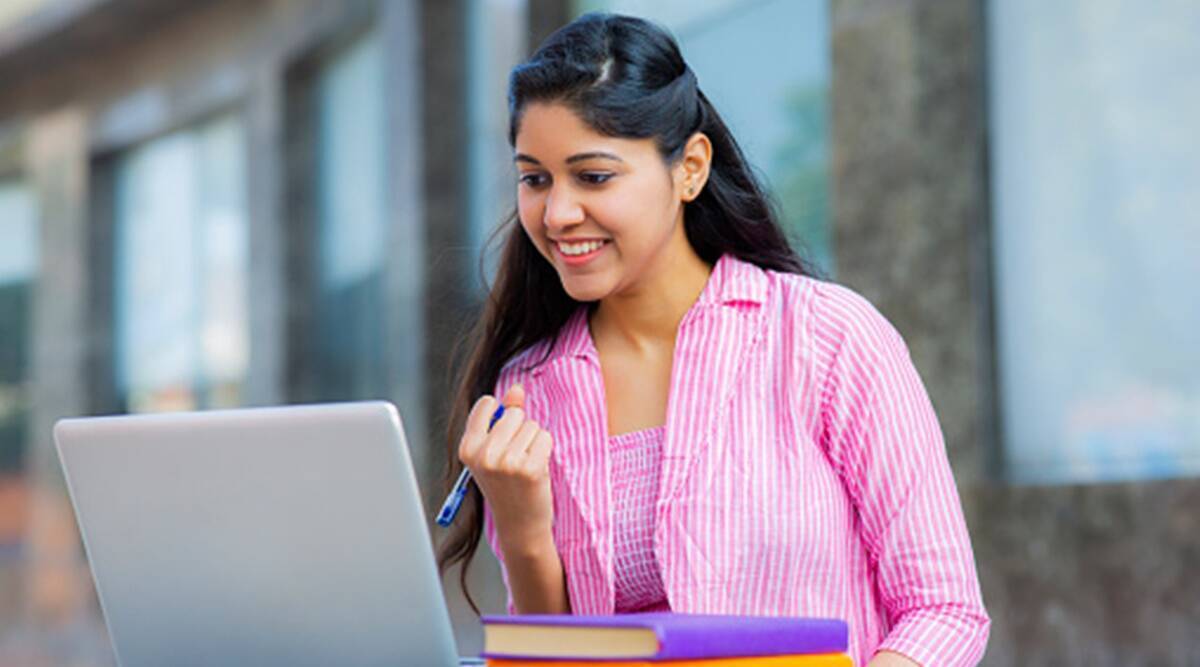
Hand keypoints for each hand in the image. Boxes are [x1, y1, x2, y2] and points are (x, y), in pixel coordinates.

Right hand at [457, 384, 554, 553]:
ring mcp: (507, 462)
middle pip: (513, 414)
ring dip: (533, 442)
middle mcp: (484, 454)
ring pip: (531, 425)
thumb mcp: (495, 451)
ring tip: (525, 465)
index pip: (486, 404)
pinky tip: (537, 470)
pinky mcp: (530, 468)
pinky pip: (544, 437)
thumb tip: (517, 389)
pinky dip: (545, 450)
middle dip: (520, 430)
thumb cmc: (506, 484)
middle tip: (515, 458)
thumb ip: (504, 416)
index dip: (500, 415)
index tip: (501, 438)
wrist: (519, 524)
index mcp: (467, 448)